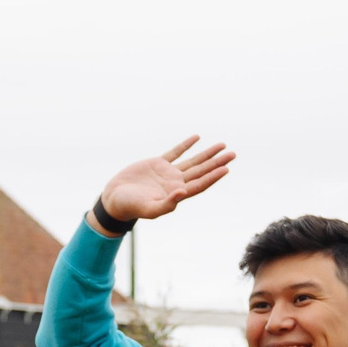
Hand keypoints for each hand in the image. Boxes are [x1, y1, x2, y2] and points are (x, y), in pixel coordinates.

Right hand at [97, 136, 233, 225]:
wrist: (115, 199)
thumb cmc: (131, 207)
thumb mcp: (149, 209)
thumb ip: (167, 204)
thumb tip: (183, 193)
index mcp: (176, 194)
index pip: (200, 184)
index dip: (213, 177)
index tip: (226, 168)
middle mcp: (176, 183)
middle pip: (201, 171)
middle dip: (217, 163)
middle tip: (232, 154)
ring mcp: (168, 173)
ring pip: (193, 161)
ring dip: (207, 154)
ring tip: (222, 146)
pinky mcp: (158, 164)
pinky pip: (175, 152)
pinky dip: (186, 145)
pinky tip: (196, 138)